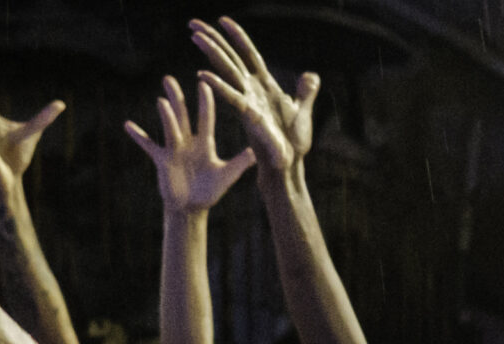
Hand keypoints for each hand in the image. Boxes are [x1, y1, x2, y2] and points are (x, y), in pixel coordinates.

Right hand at [126, 75, 255, 214]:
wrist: (191, 208)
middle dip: (177, 98)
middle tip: (168, 79)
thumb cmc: (210, 192)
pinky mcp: (162, 160)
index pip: (205, 118)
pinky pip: (149, 146)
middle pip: (182, 116)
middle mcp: (188, 142)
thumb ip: (240, 163)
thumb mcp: (227, 176)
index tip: (204, 83)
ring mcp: (174, 150)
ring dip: (165, 116)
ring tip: (161, 101)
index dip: (205, 102)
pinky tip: (128, 125)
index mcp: (205, 143)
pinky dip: (139, 136)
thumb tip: (258, 151)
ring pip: (169, 128)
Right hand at [191, 17, 318, 171]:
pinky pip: (232, 97)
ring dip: (212, 53)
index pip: (249, 54)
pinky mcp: (249, 116)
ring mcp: (249, 101)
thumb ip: (305, 92)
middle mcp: (252, 90)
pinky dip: (218, 85)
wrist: (289, 165)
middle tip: (192, 23)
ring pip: (227, 71)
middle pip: (230, 58)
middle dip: (213, 39)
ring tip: (195, 37)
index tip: (223, 19)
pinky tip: (203, 74)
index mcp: (264, 85)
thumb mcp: (302, 111)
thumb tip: (311, 75)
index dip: (237, 36)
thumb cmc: (293, 142)